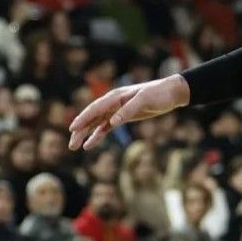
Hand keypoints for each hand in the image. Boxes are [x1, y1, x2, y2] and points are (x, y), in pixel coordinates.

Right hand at [68, 76, 188, 150]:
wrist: (171, 93)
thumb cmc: (158, 94)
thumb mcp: (144, 101)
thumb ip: (127, 111)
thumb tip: (112, 122)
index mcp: (116, 97)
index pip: (95, 108)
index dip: (83, 119)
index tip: (73, 129)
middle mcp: (112, 103)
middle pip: (91, 117)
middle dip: (80, 130)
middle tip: (70, 144)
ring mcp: (116, 110)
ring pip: (96, 123)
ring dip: (85, 134)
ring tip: (74, 147)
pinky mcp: (122, 117)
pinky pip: (105, 128)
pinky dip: (96, 136)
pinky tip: (88, 145)